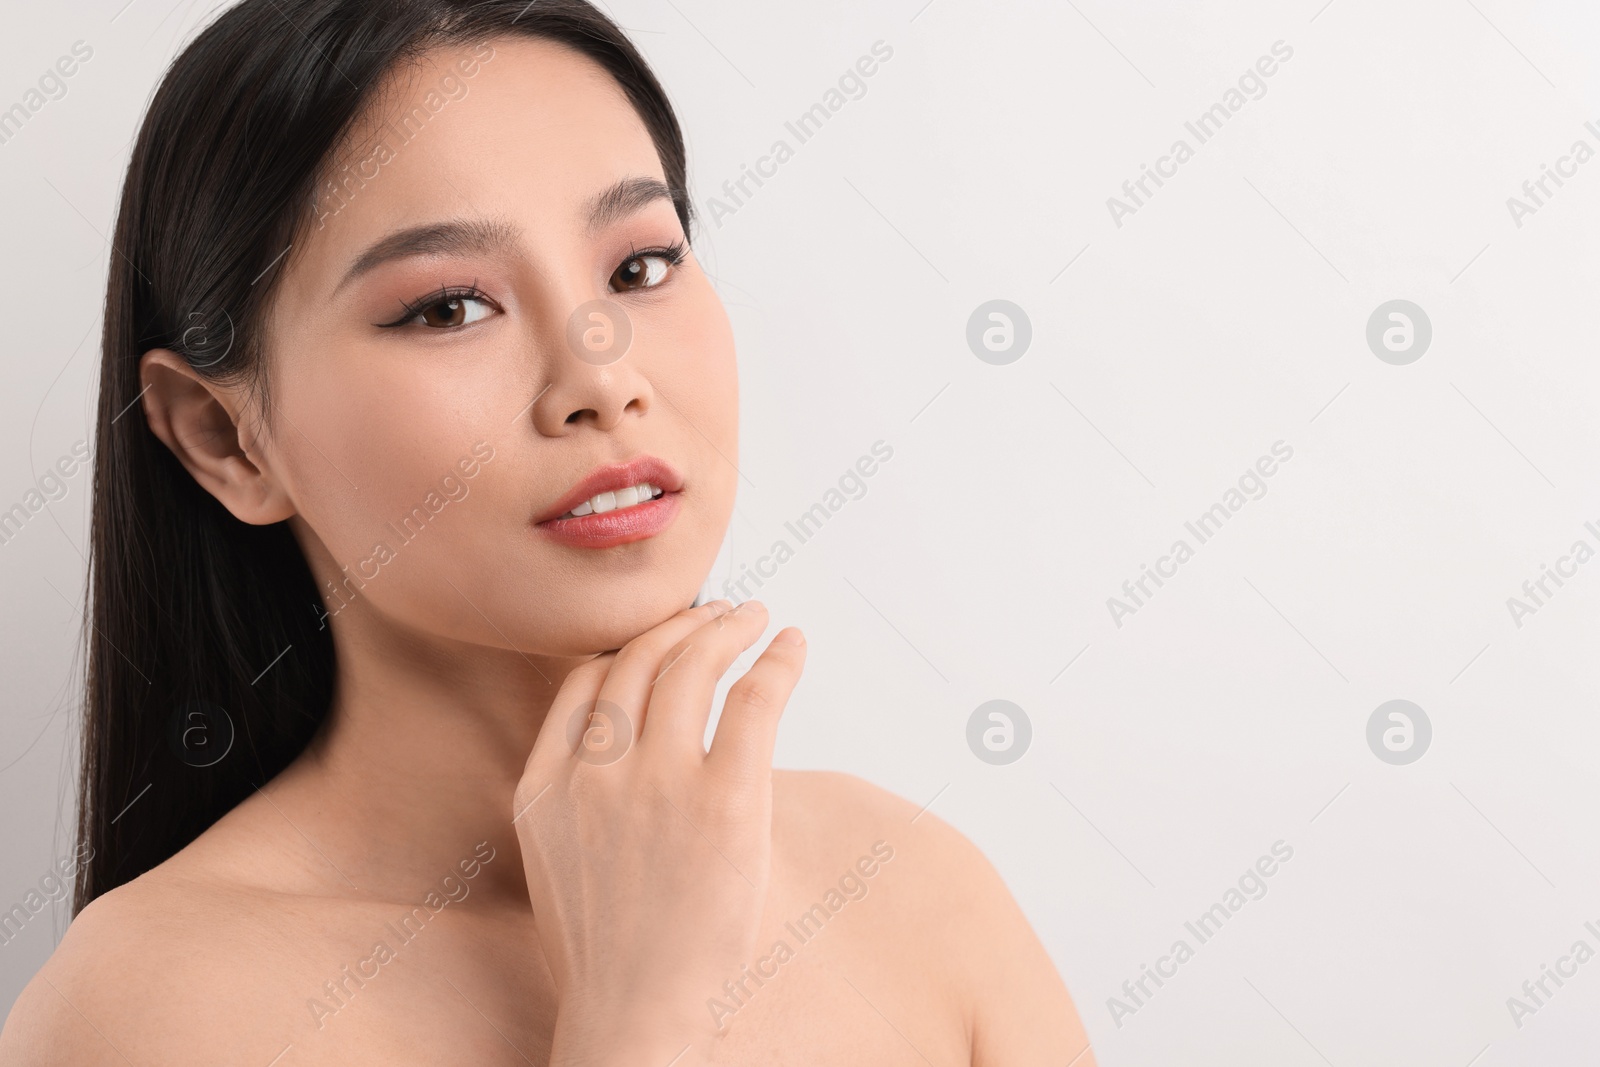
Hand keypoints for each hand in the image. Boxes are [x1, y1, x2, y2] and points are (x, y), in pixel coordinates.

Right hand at [512, 599, 805, 1064]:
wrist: (635, 1022)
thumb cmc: (610, 958)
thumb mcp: (558, 868)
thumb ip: (579, 801)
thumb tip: (625, 757)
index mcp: (543, 791)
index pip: (582, 686)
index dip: (625, 649)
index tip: (662, 639)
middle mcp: (592, 775)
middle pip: (635, 664)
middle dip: (680, 627)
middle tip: (719, 612)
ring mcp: (654, 785)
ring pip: (690, 668)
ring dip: (727, 628)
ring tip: (756, 617)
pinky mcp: (723, 801)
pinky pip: (753, 703)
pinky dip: (777, 662)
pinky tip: (794, 645)